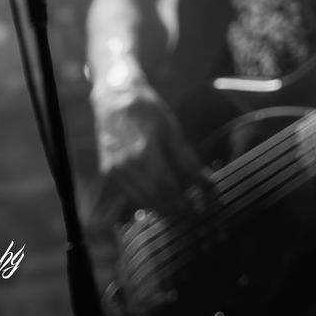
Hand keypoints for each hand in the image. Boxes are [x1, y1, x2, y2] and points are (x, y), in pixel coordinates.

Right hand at [92, 83, 205, 217]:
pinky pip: (130, 195)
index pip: (167, 188)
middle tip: (193, 215)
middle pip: (154, 199)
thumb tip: (208, 182)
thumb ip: (188, 159)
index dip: (184, 203)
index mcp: (144, 153)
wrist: (114, 100)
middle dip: (175, 210)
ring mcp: (114, 172)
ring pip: (141, 201)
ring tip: (180, 211)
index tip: (199, 211)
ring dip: (162, 209)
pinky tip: (161, 201)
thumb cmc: (147, 111)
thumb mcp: (172, 130)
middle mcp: (125, 166)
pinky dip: (147, 201)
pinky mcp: (108, 173)